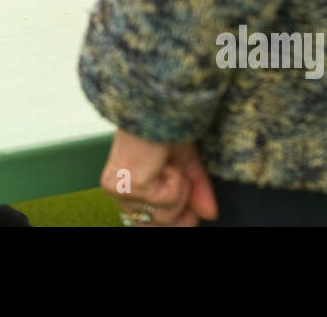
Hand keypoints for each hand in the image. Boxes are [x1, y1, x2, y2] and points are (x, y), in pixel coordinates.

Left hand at [100, 129, 218, 226]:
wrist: (157, 102)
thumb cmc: (165, 124)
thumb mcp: (185, 161)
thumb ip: (195, 191)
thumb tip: (210, 215)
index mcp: (123, 187)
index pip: (149, 223)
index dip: (178, 217)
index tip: (191, 207)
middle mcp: (116, 191)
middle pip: (160, 224)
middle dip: (182, 205)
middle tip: (180, 175)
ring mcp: (120, 190)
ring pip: (166, 216)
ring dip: (180, 187)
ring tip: (169, 160)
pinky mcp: (132, 185)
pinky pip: (168, 199)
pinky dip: (177, 179)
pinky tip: (164, 159)